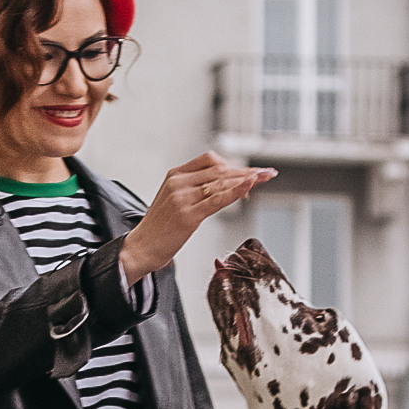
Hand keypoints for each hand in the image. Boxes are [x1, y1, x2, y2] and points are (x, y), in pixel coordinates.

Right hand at [121, 152, 275, 282]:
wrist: (142, 248)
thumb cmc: (160, 228)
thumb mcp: (175, 200)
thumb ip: (195, 190)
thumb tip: (225, 186)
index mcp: (175, 175)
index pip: (210, 160)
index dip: (233, 164)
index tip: (251, 171)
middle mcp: (179, 182)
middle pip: (220, 169)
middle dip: (247, 171)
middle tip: (267, 172)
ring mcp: (182, 197)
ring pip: (221, 182)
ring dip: (247, 179)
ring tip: (264, 178)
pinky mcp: (188, 215)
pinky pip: (217, 200)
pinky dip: (236, 192)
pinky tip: (249, 188)